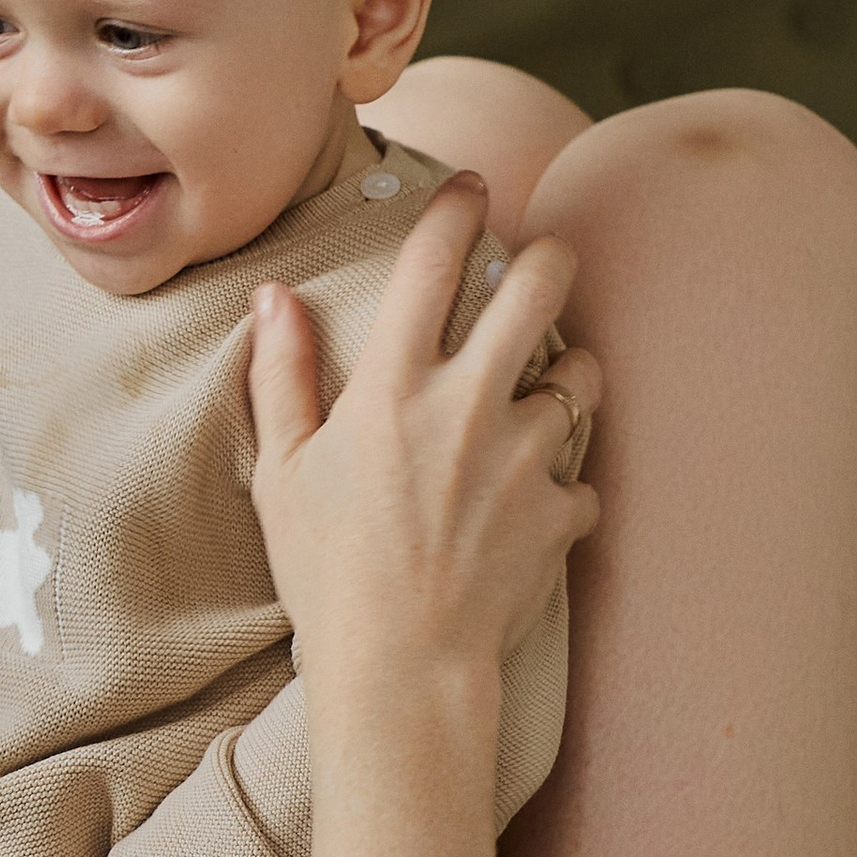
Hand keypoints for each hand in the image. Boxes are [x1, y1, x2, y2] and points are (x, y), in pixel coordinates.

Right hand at [248, 178, 599, 706]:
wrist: (401, 669)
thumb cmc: (325, 573)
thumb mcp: (282, 471)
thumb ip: (282, 376)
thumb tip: (272, 298)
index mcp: (393, 388)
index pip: (433, 263)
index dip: (458, 209)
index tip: (473, 187)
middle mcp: (468, 406)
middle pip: (540, 289)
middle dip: (551, 259)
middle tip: (546, 263)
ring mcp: (525, 457)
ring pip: (584, 377)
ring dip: (571, 375)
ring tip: (548, 394)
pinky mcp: (561, 511)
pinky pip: (582, 481)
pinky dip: (565, 487)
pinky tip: (535, 507)